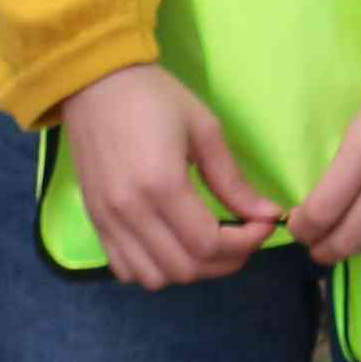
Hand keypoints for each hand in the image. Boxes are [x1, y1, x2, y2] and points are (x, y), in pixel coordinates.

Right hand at [55, 63, 278, 287]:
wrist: (93, 84)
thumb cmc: (153, 97)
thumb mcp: (204, 129)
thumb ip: (233, 180)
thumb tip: (267, 214)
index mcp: (161, 184)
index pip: (208, 243)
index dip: (246, 243)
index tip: (263, 224)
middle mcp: (130, 211)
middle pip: (186, 268)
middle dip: (226, 260)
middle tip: (244, 235)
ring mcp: (107, 221)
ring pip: (156, 277)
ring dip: (191, 269)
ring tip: (210, 243)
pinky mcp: (94, 222)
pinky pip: (126, 270)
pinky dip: (155, 269)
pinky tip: (173, 245)